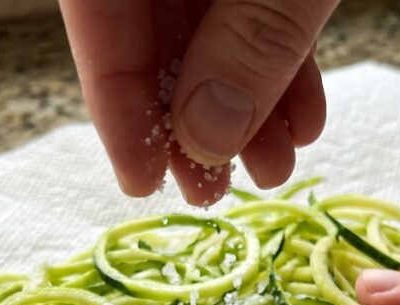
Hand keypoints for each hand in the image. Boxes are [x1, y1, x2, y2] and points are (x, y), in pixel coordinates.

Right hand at [59, 0, 337, 205]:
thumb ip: (249, 38)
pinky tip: (303, 120)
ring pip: (209, 31)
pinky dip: (281, 65)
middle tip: (211, 192)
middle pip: (148, 36)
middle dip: (190, 120)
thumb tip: (206, 135)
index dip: (116, 104)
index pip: (97, 20)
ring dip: (245, 107)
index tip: (140, 180)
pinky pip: (258, 12)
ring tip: (274, 168)